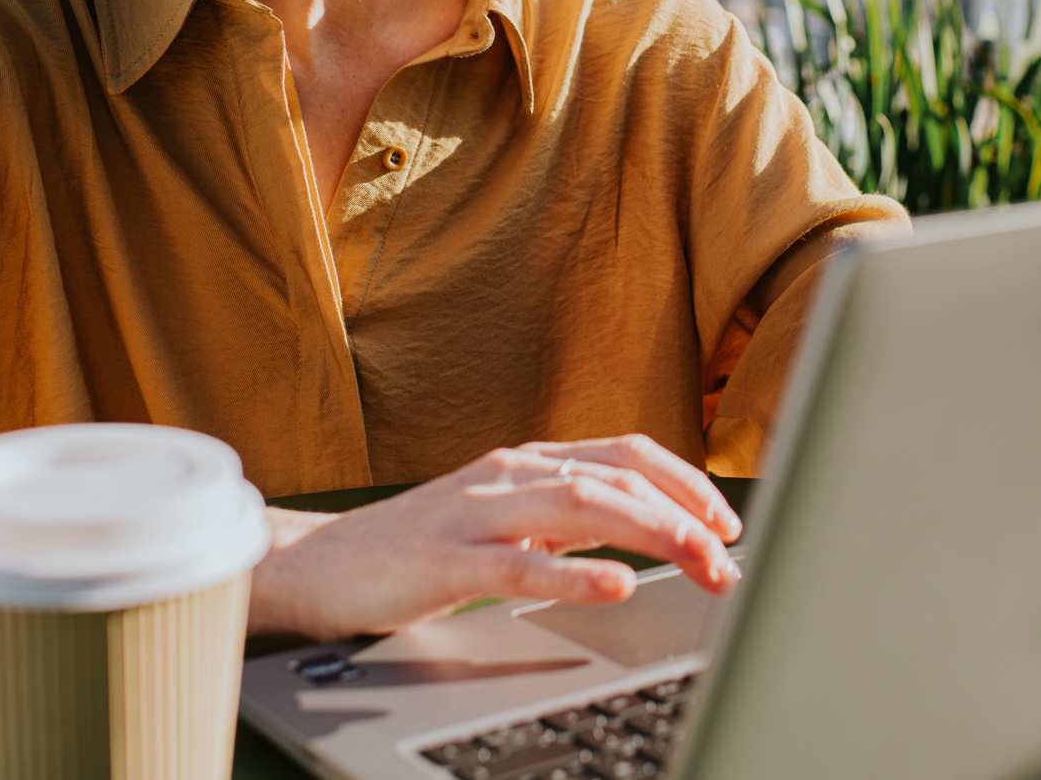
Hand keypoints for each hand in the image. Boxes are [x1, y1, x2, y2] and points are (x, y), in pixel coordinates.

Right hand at [243, 434, 743, 640]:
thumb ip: (561, 520)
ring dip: (650, 534)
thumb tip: (638, 535)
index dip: (684, 482)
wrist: (312, 565)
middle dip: (683, 516)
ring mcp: (475, 513)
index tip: (728, 521)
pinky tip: (615, 586)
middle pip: (616, 479)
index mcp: (525, 464)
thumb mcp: (500, 524)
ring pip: (581, 507)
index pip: (624, 454)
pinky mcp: (444, 560)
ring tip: (697, 562)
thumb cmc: (409, 549)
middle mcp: (508, 475)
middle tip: (729, 560)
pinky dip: (575, 573)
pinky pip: (519, 564)